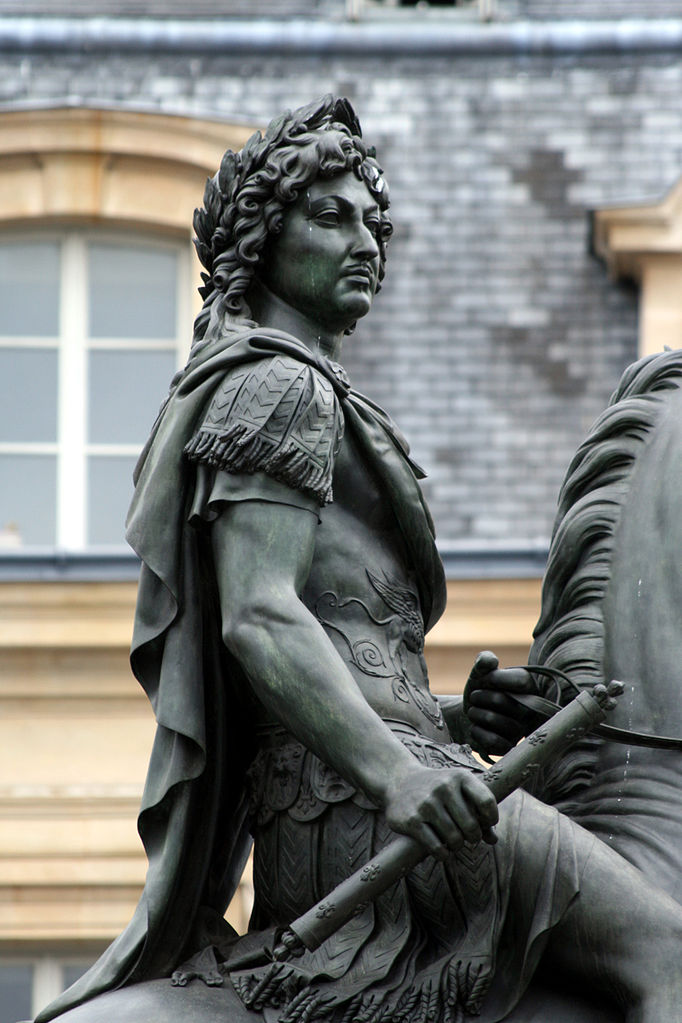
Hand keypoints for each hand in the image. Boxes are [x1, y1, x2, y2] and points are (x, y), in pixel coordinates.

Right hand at [383, 761, 497, 860]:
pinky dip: (443, 854)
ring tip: (454, 842)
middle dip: (474, 837)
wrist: (399, 780)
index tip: (486, 825)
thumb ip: (477, 812)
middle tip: (469, 838)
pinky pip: (436, 847)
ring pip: (455, 839)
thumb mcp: (458, 790)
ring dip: (458, 846)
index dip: (491, 819)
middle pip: (471, 825)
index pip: (486, 802)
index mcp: (460, 777)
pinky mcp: (412, 820)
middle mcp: (443, 787)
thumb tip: (493, 840)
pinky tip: (442, 850)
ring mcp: (426, 804)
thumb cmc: (437, 789)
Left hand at [464, 651, 539, 756]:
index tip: (484, 678)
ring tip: (474, 711)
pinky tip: (476, 727)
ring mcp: (521, 730)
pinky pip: (493, 740)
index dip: (495, 678)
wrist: (469, 714)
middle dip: (478, 696)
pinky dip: (477, 732)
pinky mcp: (510, 747)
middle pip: (499, 699)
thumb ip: (484, 661)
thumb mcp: (480, 672)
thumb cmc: (480, 689)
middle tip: (474, 697)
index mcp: (528, 687)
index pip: (519, 680)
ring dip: (475, 713)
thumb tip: (489, 661)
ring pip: (493, 719)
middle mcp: (529, 709)